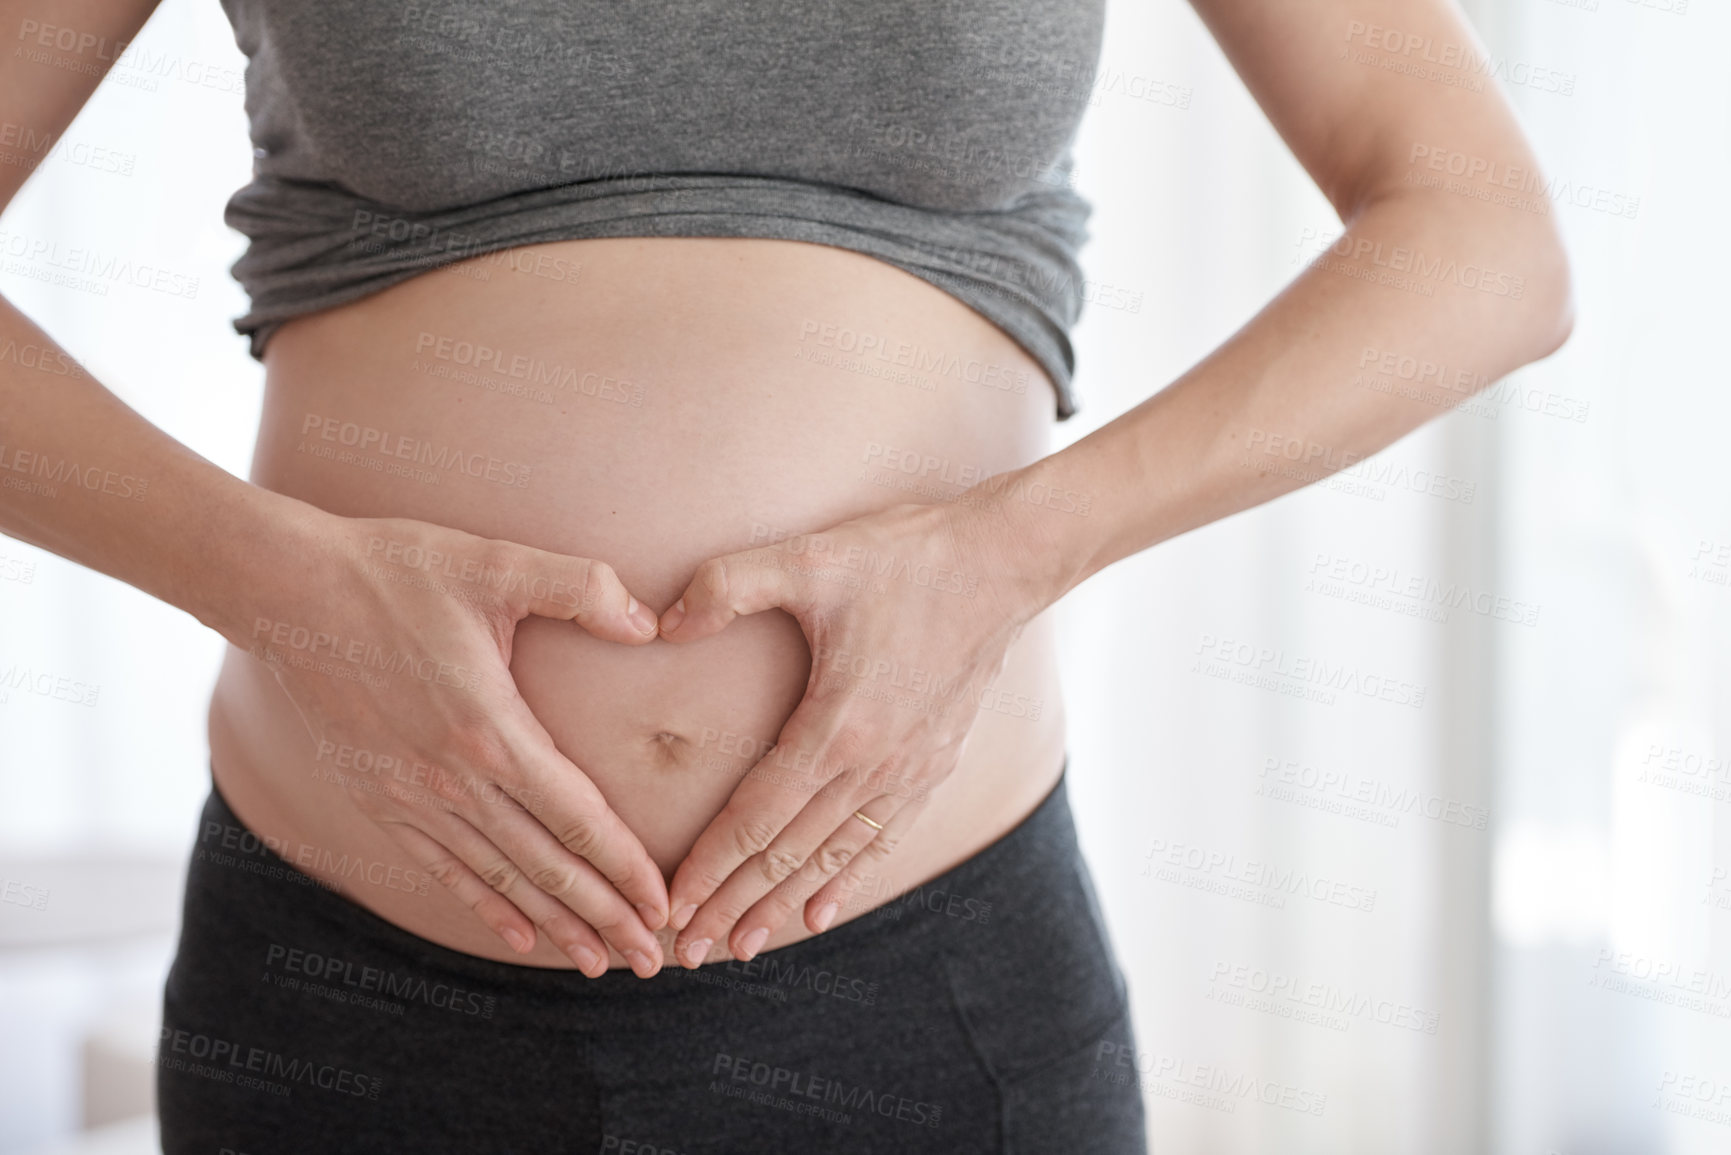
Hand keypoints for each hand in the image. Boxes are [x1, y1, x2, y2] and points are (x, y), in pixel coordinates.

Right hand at [234, 511, 669, 976]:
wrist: (288, 590)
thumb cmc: (397, 571)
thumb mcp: (496, 563)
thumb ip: (581, 587)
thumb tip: (651, 621)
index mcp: (491, 730)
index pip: (577, 817)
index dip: (626, 867)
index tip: (664, 906)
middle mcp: (452, 780)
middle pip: (546, 865)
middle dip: (604, 916)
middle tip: (650, 959)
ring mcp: (411, 797)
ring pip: (499, 878)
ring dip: (554, 924)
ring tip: (597, 962)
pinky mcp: (377, 800)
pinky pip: (442, 869)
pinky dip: (486, 905)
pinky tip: (520, 936)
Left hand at [655, 499, 1047, 967]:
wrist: (1003, 562)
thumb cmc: (904, 557)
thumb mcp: (808, 557)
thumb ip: (727, 585)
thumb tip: (662, 622)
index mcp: (836, 726)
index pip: (756, 817)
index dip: (709, 866)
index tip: (672, 907)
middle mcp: (873, 765)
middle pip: (788, 853)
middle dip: (733, 905)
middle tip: (688, 951)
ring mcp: (908, 772)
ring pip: (832, 858)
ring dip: (782, 905)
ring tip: (742, 945)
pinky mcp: (934, 765)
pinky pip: (881, 839)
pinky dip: (846, 881)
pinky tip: (818, 913)